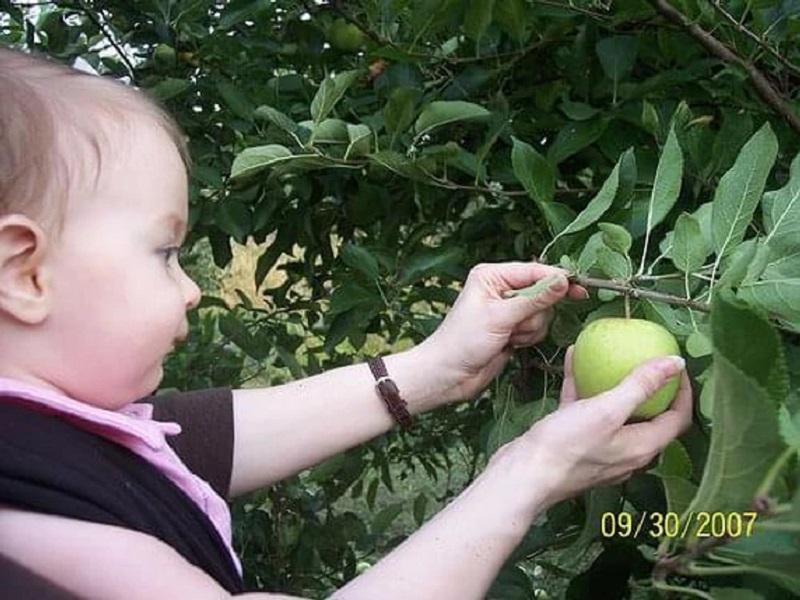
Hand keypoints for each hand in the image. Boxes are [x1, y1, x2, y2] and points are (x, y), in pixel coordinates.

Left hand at [423, 261, 587, 402]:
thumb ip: (535, 299)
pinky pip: (536, 328)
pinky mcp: (512, 328)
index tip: (580, 289)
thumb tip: (563, 281)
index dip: (557, 280)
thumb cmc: (463, 341)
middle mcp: (501, 288)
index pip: (535, 271)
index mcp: (492, 275)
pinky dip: (527, 337)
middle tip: (516, 325)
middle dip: (535, 312)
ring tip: (508, 336)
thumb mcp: (500, 317)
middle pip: (543, 292)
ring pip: (542, 313)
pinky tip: (509, 343)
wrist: (448, 374)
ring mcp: (508, 309)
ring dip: (530, 328)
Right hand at [490, 346, 692, 509]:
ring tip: (611, 355)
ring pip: (615, 412)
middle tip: (647, 359)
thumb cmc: (567, 446)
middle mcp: (625, 451)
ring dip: (614, 384)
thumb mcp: (606, 410)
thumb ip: (640, 385)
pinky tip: (572, 361)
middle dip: (652, 387)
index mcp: (641, 446)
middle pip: (649, 417)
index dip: (682, 391)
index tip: (675, 363)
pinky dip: (583, 388)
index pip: (677, 418)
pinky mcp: (574, 444)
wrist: (523, 476)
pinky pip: (585, 411)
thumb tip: (675, 362)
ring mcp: (599, 449)